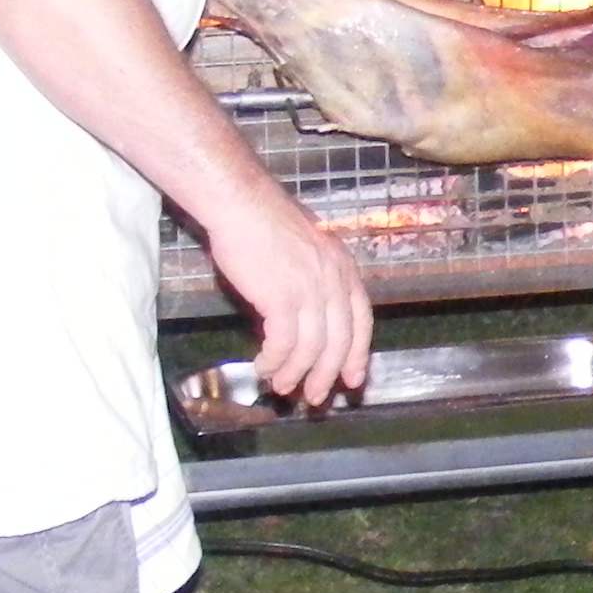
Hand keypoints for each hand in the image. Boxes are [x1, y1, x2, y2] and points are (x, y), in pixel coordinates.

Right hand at [0, 0, 375, 404]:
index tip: (353, 377)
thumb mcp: (293, 248)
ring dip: (298, 372)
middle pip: (341, 338)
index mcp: (340, 264)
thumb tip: (299, 309)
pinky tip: (264, 369)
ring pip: (314, 345)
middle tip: (315, 398)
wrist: (232, 194)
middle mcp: (333, 275)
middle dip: (331, 372)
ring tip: (283, 388)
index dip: (357, 350)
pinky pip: (286, 341)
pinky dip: (277, 361)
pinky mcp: (283, 292)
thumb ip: (304, 278)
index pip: (360, 317)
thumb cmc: (255, 218)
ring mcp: (311, 284)